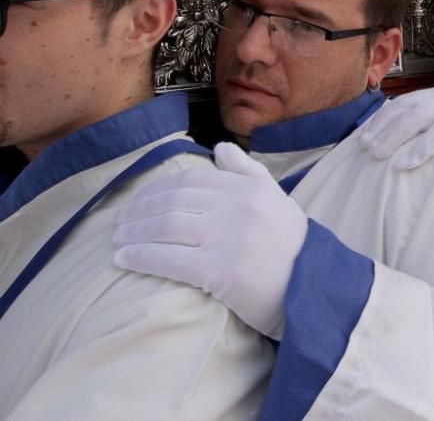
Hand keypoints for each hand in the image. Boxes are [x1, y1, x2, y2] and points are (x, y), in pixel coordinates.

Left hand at [113, 143, 307, 338]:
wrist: (314, 288)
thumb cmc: (293, 247)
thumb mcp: (277, 199)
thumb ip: (248, 171)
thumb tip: (218, 148)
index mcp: (249, 188)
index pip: (192, 180)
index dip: (158, 189)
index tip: (139, 202)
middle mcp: (237, 207)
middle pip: (174, 201)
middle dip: (139, 211)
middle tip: (119, 223)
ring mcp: (228, 237)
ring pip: (166, 226)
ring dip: (134, 232)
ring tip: (117, 240)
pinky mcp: (219, 270)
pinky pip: (169, 258)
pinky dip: (141, 256)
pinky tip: (123, 258)